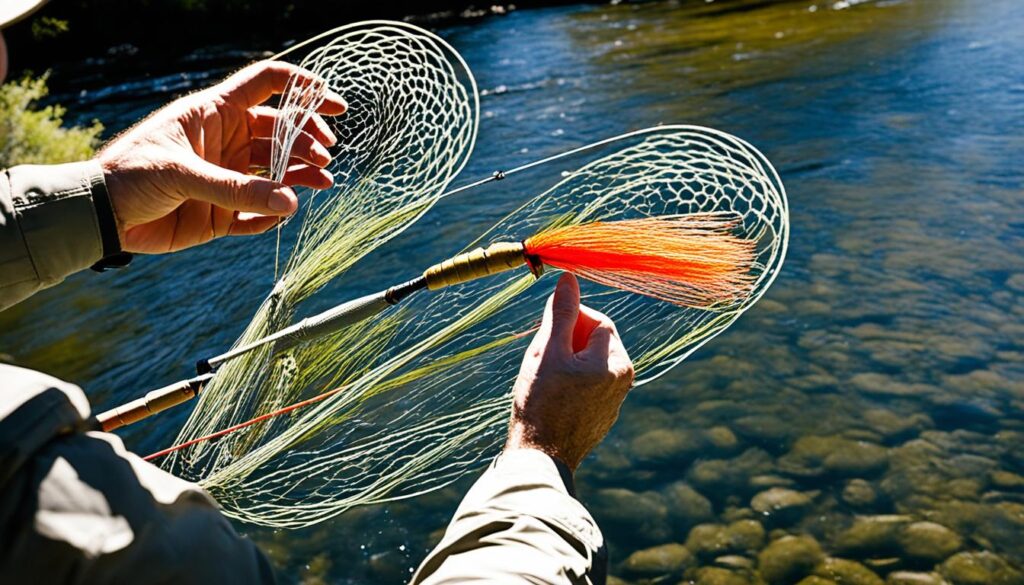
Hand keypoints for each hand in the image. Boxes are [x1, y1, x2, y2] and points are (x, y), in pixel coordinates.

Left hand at [97, 61, 346, 253]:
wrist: (100, 216)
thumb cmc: (130, 175)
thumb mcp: (181, 173)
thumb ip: (237, 190)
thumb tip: (290, 202)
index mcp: (213, 114)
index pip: (266, 85)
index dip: (302, 87)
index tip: (333, 103)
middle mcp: (226, 142)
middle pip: (280, 131)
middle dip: (307, 140)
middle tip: (323, 156)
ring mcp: (227, 177)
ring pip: (277, 171)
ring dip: (302, 174)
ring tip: (323, 181)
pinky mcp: (224, 213)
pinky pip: (261, 212)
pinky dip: (276, 212)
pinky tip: (286, 211)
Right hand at [505, 273, 634, 470]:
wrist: (541, 457)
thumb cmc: (541, 402)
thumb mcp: (548, 351)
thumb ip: (562, 313)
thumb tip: (569, 278)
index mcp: (616, 361)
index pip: (597, 320)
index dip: (570, 321)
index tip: (546, 333)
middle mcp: (624, 380)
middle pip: (595, 341)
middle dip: (567, 342)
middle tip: (542, 359)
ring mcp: (616, 400)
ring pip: (590, 362)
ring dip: (567, 362)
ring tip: (544, 380)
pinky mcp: (604, 415)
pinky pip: (589, 385)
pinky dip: (571, 382)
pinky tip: (551, 398)